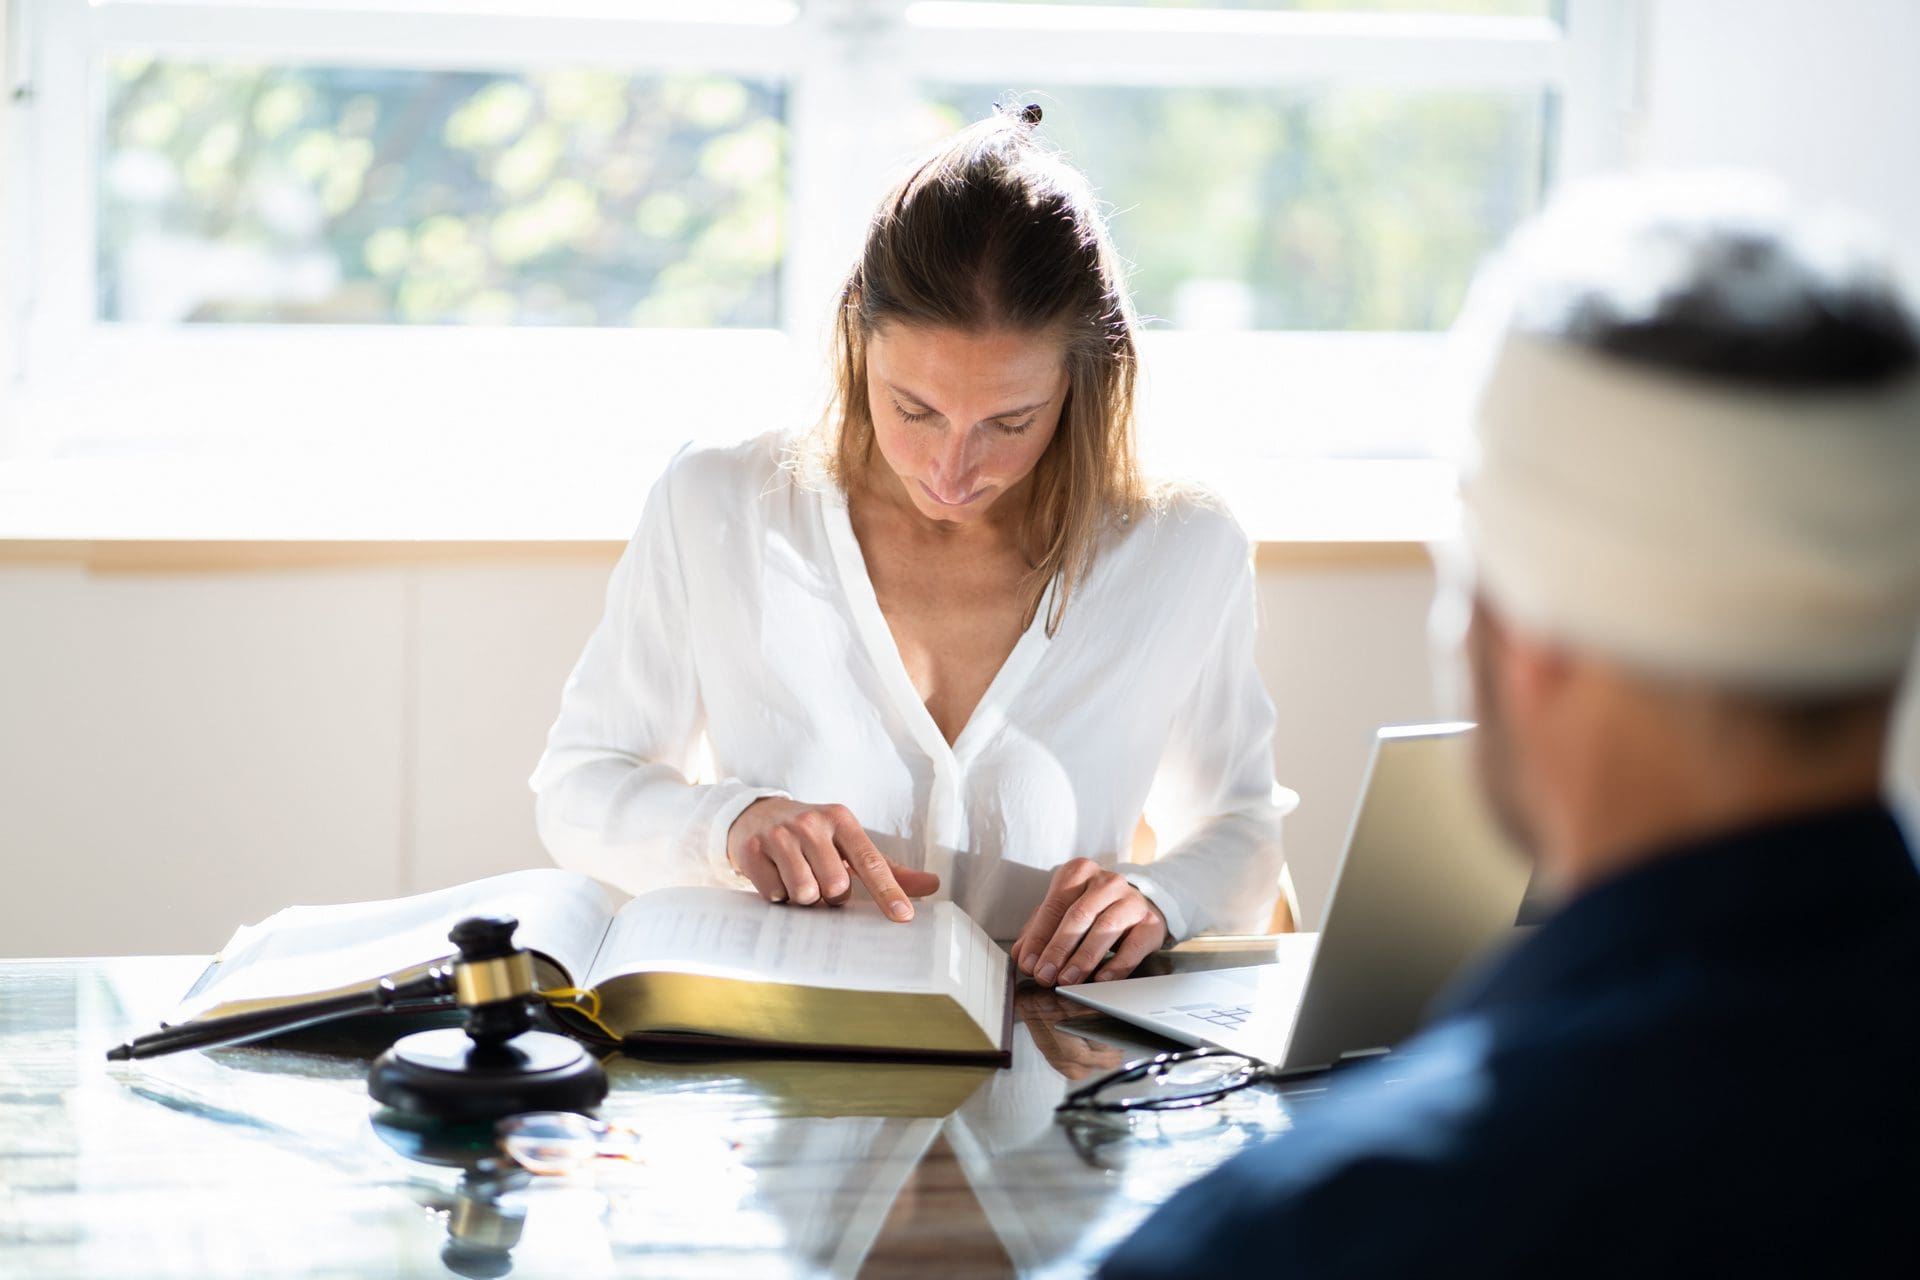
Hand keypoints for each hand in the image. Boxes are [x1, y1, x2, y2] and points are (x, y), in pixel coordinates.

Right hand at [726, 798, 938, 920]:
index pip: (871, 861)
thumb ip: (886, 868)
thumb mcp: (847, 843)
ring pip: (805, 893)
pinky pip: (775, 894)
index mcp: (841, 820)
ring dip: (805, 899)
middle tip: (822, 882)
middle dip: (832, 896)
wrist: (755, 816)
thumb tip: (932, 885)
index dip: (887, 891)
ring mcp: (780, 835)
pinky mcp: (752, 851)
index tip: (903, 916)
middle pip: (835, 886)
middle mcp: (811, 823)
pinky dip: (779, 895)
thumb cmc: (813, 837)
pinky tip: (776, 877)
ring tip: (799, 880)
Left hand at [1010, 858, 1166, 986]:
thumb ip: (1039, 931)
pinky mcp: (1151, 922)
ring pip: (1106, 928)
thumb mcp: (1063, 911)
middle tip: (1045, 975)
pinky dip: (1116, 965)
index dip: (1039, 937)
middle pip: (1078, 915)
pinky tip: (1100, 979)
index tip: (1028, 963)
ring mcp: (1132, 900)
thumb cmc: (1092, 909)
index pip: (1054, 905)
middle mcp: (1107, 881)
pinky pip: (1134, 946)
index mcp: (1079, 872)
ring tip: (1067, 980)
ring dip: (1083, 958)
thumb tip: (1021, 956)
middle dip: (1058, 949)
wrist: (1136, 906)